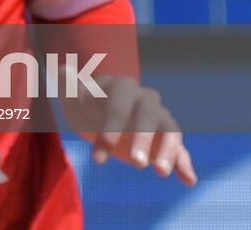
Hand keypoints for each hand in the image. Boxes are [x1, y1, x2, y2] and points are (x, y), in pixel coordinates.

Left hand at [66, 76, 196, 185]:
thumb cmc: (84, 103)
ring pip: (171, 132)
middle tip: (135, 164)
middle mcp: (146, 100)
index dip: (112, 123)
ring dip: (167, 152)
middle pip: (150, 116)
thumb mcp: (71, 94)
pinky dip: (185, 164)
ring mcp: (159, 121)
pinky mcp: (166, 141)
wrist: (97, 113)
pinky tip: (188, 181)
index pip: (119, 103)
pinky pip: (181, 151)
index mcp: (122, 86)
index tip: (102, 145)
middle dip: (143, 139)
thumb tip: (62, 69)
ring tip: (160, 173)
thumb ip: (67, 83)